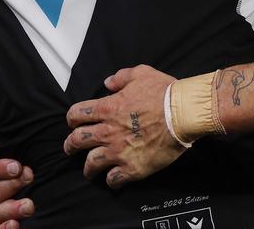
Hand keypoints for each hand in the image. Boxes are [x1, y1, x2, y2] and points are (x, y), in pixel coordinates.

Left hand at [63, 65, 185, 187]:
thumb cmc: (164, 92)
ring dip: (88, 167)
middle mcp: (108, 131)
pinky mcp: (133, 167)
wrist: (183, 113)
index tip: (73, 123)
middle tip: (70, 148)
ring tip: (88, 171)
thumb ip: (121, 77)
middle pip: (78, 140)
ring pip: (91, 163)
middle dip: (70, 145)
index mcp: (108, 108)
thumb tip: (108, 82)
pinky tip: (113, 180)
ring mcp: (119, 151)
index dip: (72, 119)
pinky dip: (111, 180)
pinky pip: (114, 179)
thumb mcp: (141, 73)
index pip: (77, 114)